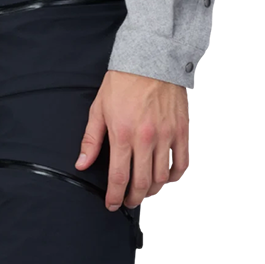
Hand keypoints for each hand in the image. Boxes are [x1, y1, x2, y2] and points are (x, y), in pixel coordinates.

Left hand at [76, 70, 189, 209]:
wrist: (150, 59)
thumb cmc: (122, 82)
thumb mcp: (98, 109)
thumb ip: (91, 140)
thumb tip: (82, 164)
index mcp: (122, 134)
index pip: (119, 178)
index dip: (115, 197)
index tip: (112, 204)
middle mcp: (146, 138)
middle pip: (142, 183)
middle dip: (134, 199)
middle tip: (129, 202)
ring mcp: (166, 135)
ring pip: (163, 177)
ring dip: (153, 190)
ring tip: (145, 190)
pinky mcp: (182, 130)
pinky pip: (183, 162)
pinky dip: (175, 176)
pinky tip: (166, 177)